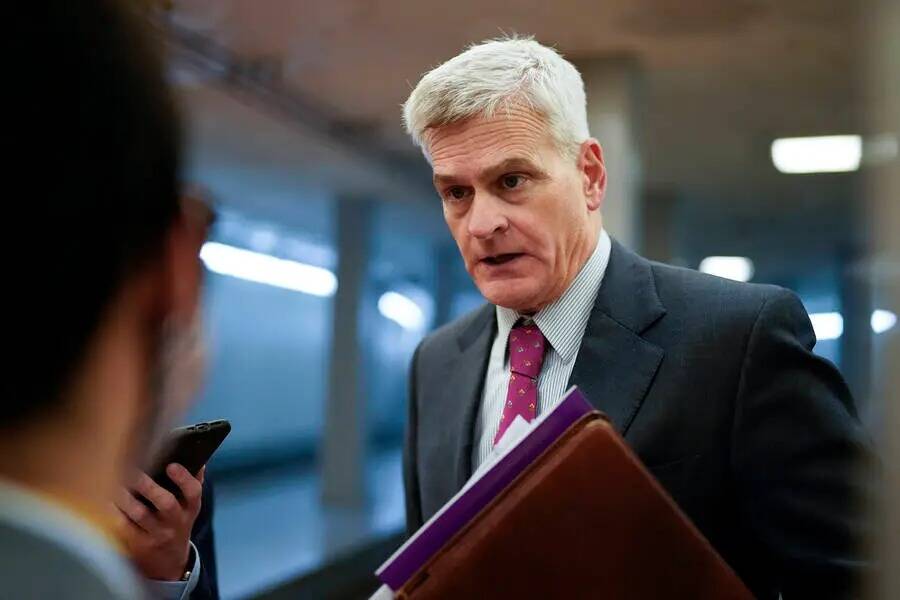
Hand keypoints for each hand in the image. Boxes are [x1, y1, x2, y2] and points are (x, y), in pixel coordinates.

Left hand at [115, 464, 203, 580]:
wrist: (169, 559)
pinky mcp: (138, 543)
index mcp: (190, 508)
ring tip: (114, 481)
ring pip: (140, 514)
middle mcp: (176, 521)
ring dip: (125, 497)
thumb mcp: (190, 505)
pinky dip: (113, 511)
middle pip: (165, 503)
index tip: (171, 466)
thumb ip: (194, 481)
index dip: (183, 478)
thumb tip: (198, 457)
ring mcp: (157, 534)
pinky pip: (124, 526)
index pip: (193, 492)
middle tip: (132, 471)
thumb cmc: (178, 521)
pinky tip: (105, 499)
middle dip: (148, 486)